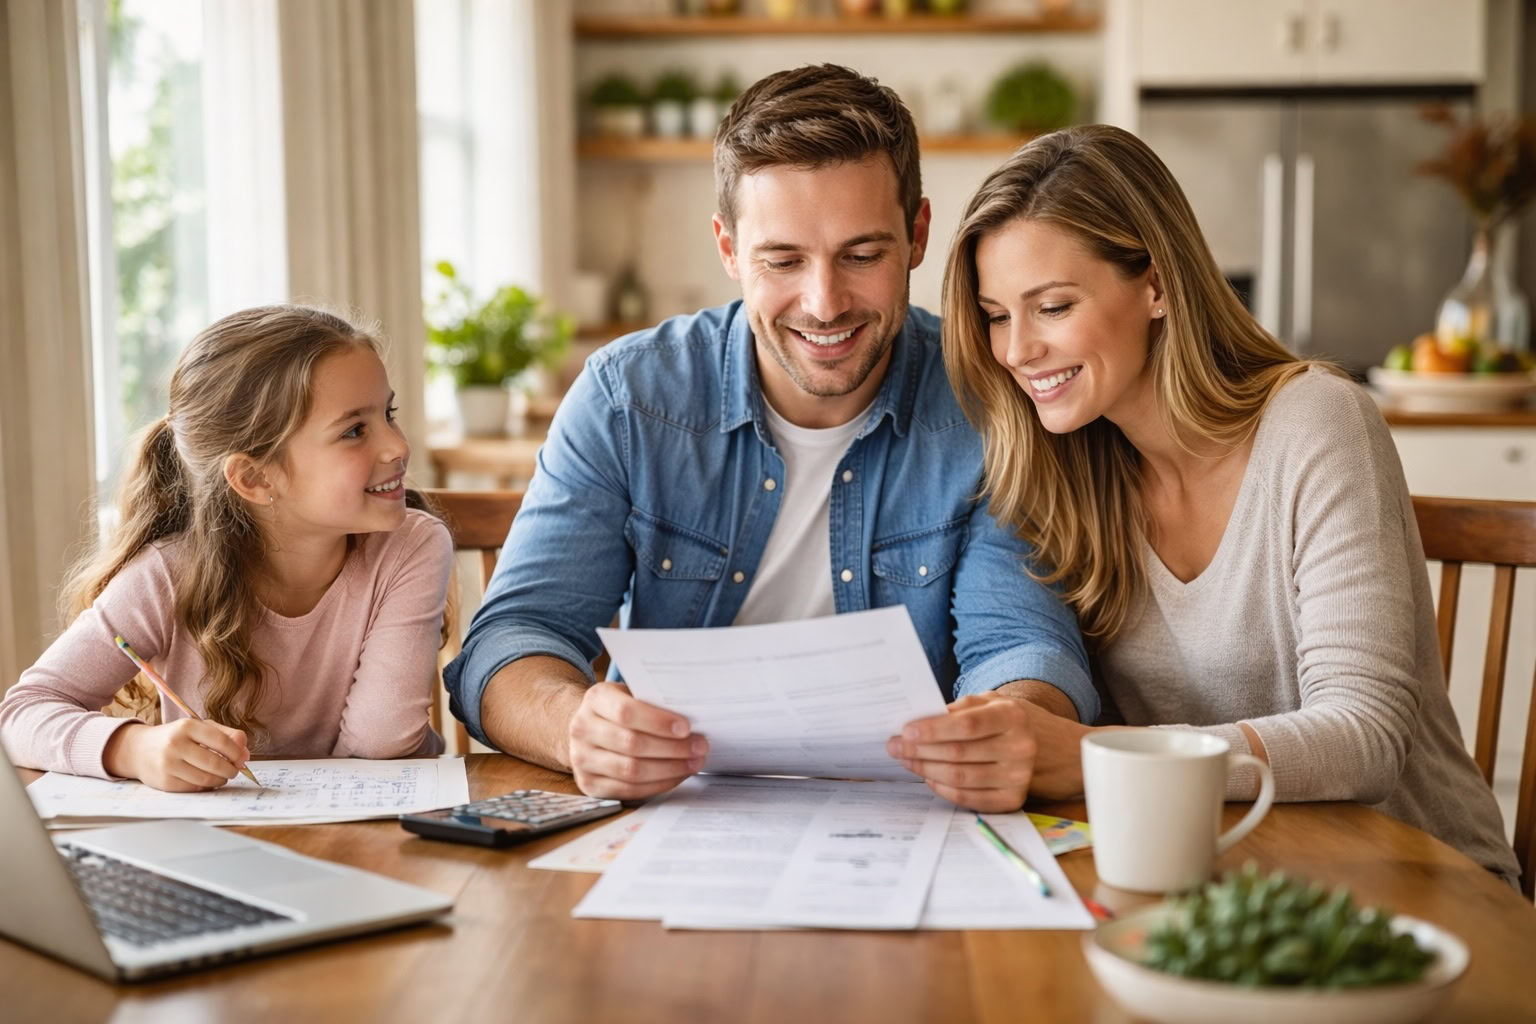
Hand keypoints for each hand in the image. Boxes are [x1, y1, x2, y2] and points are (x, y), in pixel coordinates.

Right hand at [105, 719, 250, 791]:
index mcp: (187, 726)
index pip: (221, 741)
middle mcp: (176, 744)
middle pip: (215, 763)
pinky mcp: (164, 782)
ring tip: (223, 776)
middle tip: (234, 770)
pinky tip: (207, 781)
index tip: (241, 758)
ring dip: (220, 780)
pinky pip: (194, 788)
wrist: (139, 750)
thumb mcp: (200, 728)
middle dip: (231, 769)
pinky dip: (206, 787)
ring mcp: (168, 764)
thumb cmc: (176, 737)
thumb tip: (245, 754)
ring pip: (206, 779)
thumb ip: (227, 735)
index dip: (236, 753)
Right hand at [566, 681, 706, 799]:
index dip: (658, 722)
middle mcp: (582, 729)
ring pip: (631, 771)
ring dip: (670, 769)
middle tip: (700, 747)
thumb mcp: (630, 693)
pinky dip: (658, 784)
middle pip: (632, 744)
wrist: (588, 727)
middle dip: (672, 748)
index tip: (686, 728)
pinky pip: (629, 790)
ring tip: (694, 763)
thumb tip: (695, 716)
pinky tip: (677, 775)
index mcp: (595, 699)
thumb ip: (653, 701)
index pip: (626, 712)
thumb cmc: (620, 708)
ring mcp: (581, 759)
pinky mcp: (588, 784)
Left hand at [888, 693, 1039, 811]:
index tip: (905, 731)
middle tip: (894, 746)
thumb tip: (920, 721)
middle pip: (959, 753)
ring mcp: (1019, 777)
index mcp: (1013, 717)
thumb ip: (958, 708)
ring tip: (906, 760)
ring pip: (960, 777)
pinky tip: (928, 777)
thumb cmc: (1003, 720)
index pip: (967, 725)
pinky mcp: (1013, 800)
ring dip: (926, 769)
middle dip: (920, 750)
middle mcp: (1020, 748)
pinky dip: (943, 789)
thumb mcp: (988, 702)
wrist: (1044, 746)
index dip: (933, 729)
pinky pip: (968, 798)